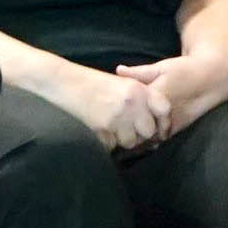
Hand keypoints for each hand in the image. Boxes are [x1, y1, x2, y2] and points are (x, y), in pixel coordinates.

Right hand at [29, 60, 171, 153]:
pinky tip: (98, 129)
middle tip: (129, 130)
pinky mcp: (104, 129)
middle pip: (149, 131)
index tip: (161, 130)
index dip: (164, 122)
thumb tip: (155, 124)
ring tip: (110, 127)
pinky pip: (113, 145)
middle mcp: (132, 103)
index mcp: (138, 89)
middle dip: (140, 134)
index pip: (164, 109)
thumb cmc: (91, 83)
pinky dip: (107, 142)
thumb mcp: (120, 83)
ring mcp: (118, 117)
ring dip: (123, 139)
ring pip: (131, 142)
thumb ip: (140, 99)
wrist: (63, 82)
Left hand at [113, 51, 227, 138]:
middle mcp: (164, 111)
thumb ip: (139, 72)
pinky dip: (148, 141)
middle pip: (138, 125)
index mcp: (157, 94)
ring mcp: (172, 122)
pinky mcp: (178, 128)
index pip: (132, 107)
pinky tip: (137, 142)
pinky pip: (160, 139)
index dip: (118, 113)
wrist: (211, 80)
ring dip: (135, 138)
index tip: (105, 115)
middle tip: (108, 131)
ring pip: (149, 136)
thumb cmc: (184, 70)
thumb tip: (117, 70)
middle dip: (124, 128)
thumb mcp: (162, 67)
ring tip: (119, 138)